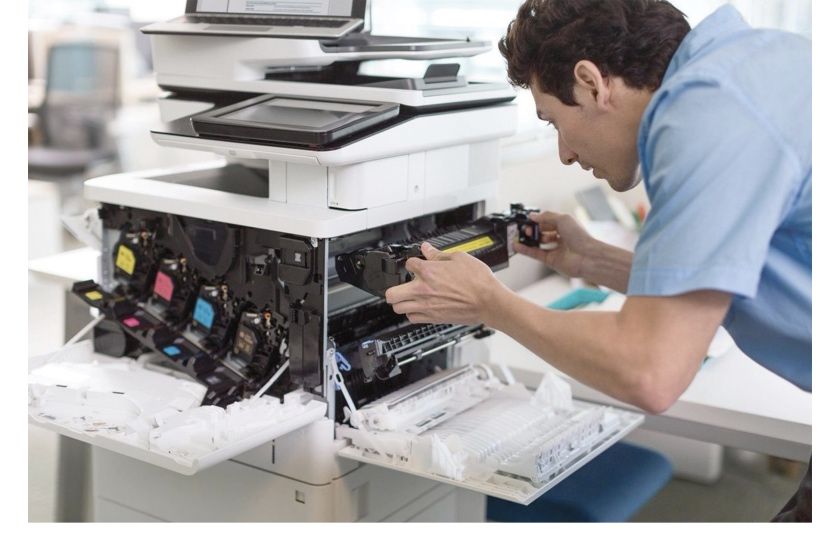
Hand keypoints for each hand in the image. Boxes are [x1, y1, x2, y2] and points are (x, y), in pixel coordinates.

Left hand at [385, 242, 504, 324]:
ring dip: (401, 301)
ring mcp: (426, 306)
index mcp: (429, 272)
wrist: (489, 301)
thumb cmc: (478, 281)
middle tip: (402, 285)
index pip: (408, 264)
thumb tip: (428, 249)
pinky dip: (412, 313)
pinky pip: (412, 318)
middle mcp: (423, 290)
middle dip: (394, 287)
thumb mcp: (459, 258)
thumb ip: (439, 254)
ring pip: (398, 308)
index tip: (417, 264)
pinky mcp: (433, 318)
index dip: (413, 263)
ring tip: (409, 297)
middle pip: (391, 293)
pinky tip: (419, 307)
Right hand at [514, 211, 593, 278]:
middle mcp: (561, 238)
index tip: (529, 219)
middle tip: (525, 228)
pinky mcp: (551, 260)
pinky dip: (525, 250)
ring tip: (519, 236)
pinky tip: (517, 245)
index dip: (539, 220)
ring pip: (538, 244)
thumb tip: (533, 216)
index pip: (549, 221)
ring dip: (528, 239)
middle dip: (533, 230)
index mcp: (566, 226)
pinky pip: (535, 254)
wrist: (586, 256)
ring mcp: (556, 249)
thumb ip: (546, 216)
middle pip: (543, 232)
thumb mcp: (563, 219)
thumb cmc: (580, 237)